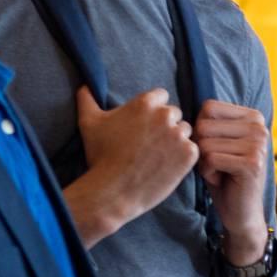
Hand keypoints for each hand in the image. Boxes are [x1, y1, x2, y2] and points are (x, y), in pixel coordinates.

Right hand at [63, 87, 197, 246]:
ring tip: (158, 156)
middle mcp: (165, 115)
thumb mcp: (89, 123)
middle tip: (149, 144)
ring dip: (176, 140)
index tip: (143, 126)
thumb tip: (84, 86)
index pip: (160, 96)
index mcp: (145, 103)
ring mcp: (179, 134)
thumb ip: (87, 99)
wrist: (113, 191)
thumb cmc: (101, 156)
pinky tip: (167, 166)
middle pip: (174, 113)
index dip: (153, 111)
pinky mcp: (189, 153)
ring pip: (184, 130)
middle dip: (164, 125)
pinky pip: (193, 149)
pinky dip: (183, 157)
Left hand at [194, 100, 271, 265]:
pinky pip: (210, 159)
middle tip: (217, 163)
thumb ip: (208, 123)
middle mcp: (259, 127)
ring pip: (205, 143)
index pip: (209, 107)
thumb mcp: (217, 143)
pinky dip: (207, 172)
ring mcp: (258, 144)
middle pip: (204, 125)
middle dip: (200, 147)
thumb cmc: (222, 174)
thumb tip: (181, 109)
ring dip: (204, 162)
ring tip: (219, 171)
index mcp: (253, 116)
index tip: (215, 147)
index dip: (201, 130)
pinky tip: (220, 179)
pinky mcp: (252, 163)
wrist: (241, 212)